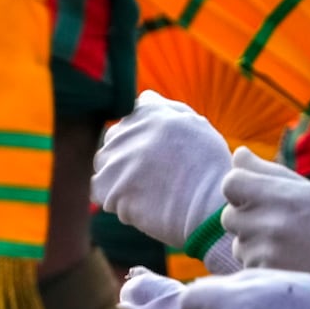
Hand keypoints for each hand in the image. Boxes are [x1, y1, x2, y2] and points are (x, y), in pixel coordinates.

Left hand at [92, 91, 238, 270]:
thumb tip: (142, 98)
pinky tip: (138, 204)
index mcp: (151, 112)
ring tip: (148, 191)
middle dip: (126, 159)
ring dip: (119, 179)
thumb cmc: (209, 171)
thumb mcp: (197, 127)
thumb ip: (167, 109)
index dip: (140, 140)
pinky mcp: (108, 186)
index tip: (157, 156)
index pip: (128, 120)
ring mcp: (116, 157)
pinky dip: (114, 199)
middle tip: (154, 177)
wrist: (209, 210)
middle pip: (112, 143)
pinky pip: (99, 191)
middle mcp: (130, 130)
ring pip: (104, 166)